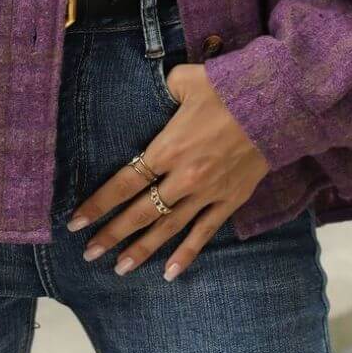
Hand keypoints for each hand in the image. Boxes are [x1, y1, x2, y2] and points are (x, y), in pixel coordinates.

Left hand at [65, 61, 270, 280]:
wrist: (275, 104)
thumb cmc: (227, 88)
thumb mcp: (185, 79)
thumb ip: (164, 88)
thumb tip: (154, 88)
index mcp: (167, 147)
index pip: (124, 182)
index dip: (98, 204)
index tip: (76, 221)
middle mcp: (183, 176)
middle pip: (140, 212)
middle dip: (112, 233)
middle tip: (89, 252)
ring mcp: (207, 193)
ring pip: (167, 228)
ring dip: (142, 249)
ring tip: (119, 268)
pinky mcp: (229, 201)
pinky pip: (204, 233)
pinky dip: (186, 254)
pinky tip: (169, 273)